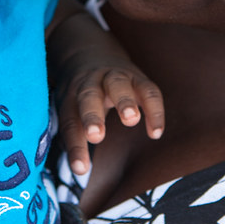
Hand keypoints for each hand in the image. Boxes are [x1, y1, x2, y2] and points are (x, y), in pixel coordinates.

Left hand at [50, 15, 164, 175]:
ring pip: (117, 84)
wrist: (90, 53)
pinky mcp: (137, 76)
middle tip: (96, 135)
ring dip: (124, 100)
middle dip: (92, 115)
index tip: (80, 169)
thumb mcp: (71, 110)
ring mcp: (113, 77)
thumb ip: (75, 137)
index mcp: (70, 96)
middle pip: (88, 96)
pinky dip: (154, 109)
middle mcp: (90, 84)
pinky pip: (148, 90)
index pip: (69, 121)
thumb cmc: (81, 95)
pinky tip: (155, 132)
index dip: (74, 146)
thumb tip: (79, 170)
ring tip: (131, 120)